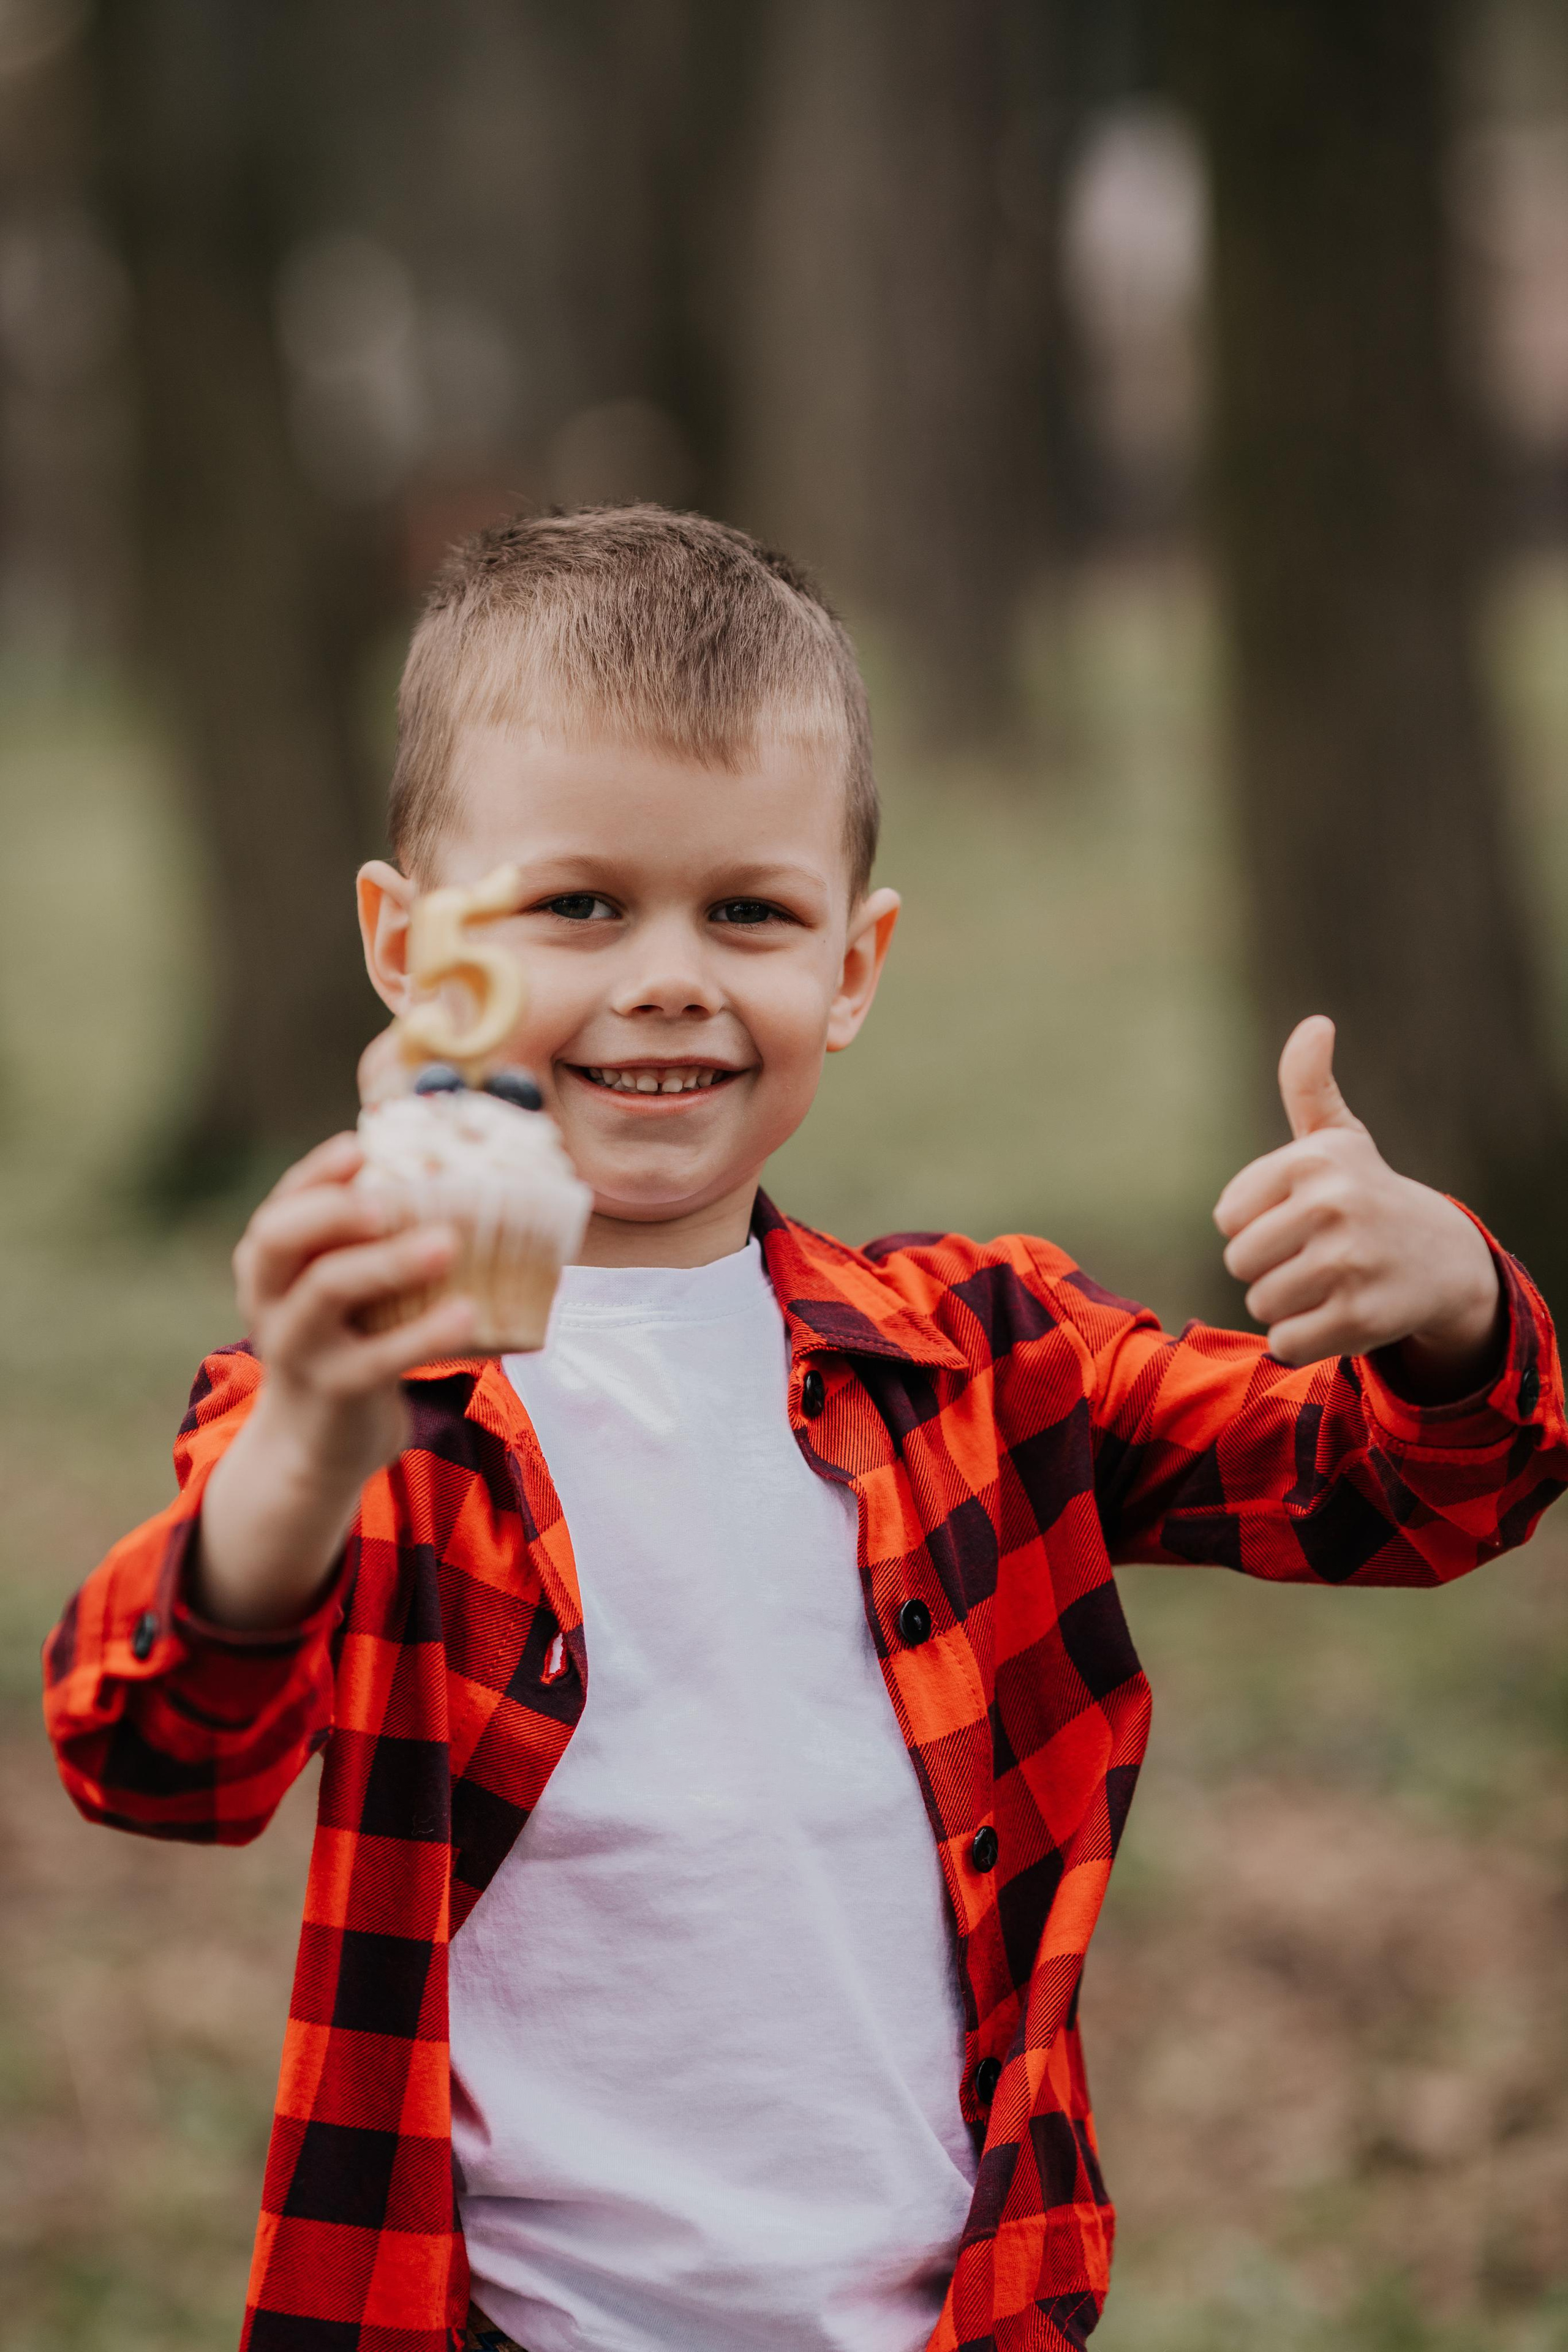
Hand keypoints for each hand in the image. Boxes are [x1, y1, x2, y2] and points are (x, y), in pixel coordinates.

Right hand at [196, 1132, 474, 1627]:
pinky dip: (425, 1333)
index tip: (358, 1144)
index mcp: (270, 1266)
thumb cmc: (348, 1341)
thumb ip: (366, 1244)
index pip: (280, 1205)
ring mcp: (297, 1348)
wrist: (320, 1444)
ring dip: (388, 1260)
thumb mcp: (342, 1290)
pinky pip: (379, 1357)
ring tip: (446, 1243)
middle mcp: (270, 1300)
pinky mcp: (336, 1389)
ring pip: (328, 1290)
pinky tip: (467, 1311)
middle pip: (279, 1240)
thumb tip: (451, 1176)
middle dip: (331, 1209)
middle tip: (388, 1197)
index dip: (314, 1174)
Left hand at [1213, 1016, 1500, 1388]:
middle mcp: (1332, 1206)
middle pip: (1239, 1264)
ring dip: (1287, 1304)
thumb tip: (1316, 1025)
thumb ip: (1309, 1084)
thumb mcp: (1339, 1138)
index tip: (1299, 1215)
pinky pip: (1285, 1343)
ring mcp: (1348, 1264)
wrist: (1443, 1258)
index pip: (1227, 1217)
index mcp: (1313, 1160)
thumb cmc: (1367, 1194)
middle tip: (1315, 1255)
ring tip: (1330, 1282)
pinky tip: (1341, 1313)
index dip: (1256, 1224)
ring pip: (1261, 1305)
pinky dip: (1304, 1339)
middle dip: (1269, 1268)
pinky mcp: (1360, 1318)